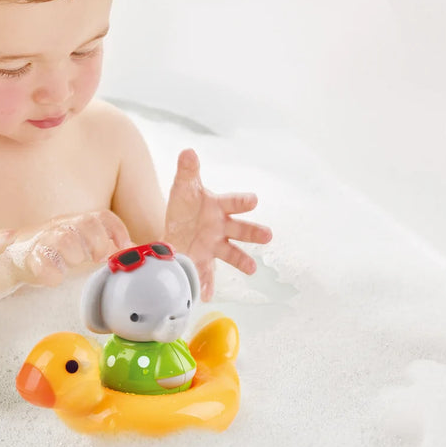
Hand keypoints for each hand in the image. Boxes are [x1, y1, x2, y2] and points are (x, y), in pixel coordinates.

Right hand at [15, 210, 131, 286]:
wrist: (14, 255)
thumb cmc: (55, 251)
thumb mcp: (82, 244)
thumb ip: (108, 246)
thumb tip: (136, 250)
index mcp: (76, 223)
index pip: (101, 217)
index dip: (116, 230)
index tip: (124, 246)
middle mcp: (62, 227)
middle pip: (85, 223)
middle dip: (97, 241)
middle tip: (97, 258)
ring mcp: (44, 241)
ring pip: (64, 239)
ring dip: (74, 254)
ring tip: (72, 264)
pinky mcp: (28, 258)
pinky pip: (40, 262)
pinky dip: (51, 273)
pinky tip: (55, 279)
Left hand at [164, 149, 271, 300]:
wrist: (178, 225)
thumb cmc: (187, 203)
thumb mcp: (184, 186)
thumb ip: (188, 171)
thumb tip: (188, 151)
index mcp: (219, 207)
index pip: (233, 202)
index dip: (243, 201)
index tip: (254, 200)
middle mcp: (222, 227)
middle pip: (240, 229)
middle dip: (253, 232)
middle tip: (268, 235)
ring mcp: (214, 245)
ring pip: (231, 253)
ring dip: (242, 261)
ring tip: (251, 269)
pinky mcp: (204, 260)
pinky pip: (207, 273)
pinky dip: (207, 284)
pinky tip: (206, 295)